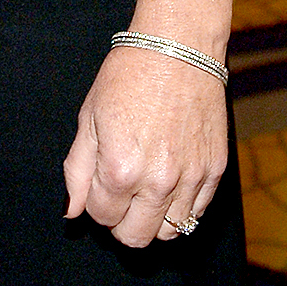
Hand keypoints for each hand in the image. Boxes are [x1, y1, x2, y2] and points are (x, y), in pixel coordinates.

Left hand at [63, 44, 226, 246]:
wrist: (177, 48)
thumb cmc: (128, 76)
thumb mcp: (89, 117)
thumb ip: (77, 169)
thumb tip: (72, 210)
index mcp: (120, 168)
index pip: (101, 216)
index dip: (94, 201)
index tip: (98, 181)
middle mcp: (157, 182)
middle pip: (135, 237)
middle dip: (119, 221)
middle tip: (118, 193)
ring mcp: (191, 180)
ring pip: (168, 233)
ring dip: (150, 218)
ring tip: (143, 188)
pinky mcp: (215, 172)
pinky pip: (196, 214)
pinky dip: (179, 207)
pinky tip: (167, 181)